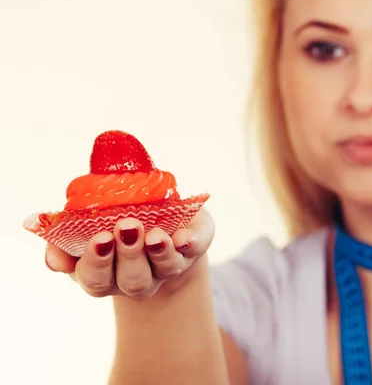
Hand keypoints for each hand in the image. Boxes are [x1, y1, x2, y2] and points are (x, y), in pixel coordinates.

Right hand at [44, 208, 213, 299]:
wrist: (158, 218)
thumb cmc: (114, 217)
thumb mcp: (87, 223)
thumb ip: (66, 236)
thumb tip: (54, 259)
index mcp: (104, 272)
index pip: (94, 279)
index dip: (96, 261)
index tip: (99, 237)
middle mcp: (134, 278)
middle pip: (130, 280)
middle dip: (128, 254)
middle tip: (126, 226)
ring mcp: (165, 267)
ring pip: (161, 270)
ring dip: (158, 252)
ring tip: (154, 234)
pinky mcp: (190, 250)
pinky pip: (192, 252)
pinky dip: (190, 244)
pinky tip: (184, 237)